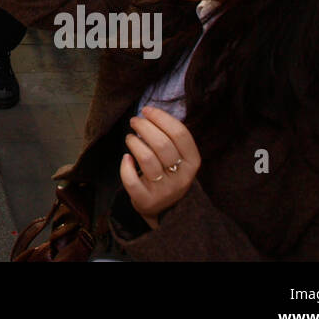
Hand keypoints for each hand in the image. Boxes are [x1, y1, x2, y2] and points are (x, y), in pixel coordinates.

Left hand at [118, 106, 201, 229]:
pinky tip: (125, 158)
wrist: (165, 208)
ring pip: (147, 159)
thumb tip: (151, 111)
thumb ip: (171, 137)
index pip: (180, 134)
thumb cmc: (169, 172)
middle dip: (144, 127)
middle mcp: (181, 177)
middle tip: (134, 121)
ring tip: (130, 137)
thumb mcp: (179, 157)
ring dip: (134, 142)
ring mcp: (164, 190)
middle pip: (162, 144)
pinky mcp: (146, 200)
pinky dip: (125, 167)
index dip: (161, 118)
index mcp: (193, 163)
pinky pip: (132, 181)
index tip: (147, 110)